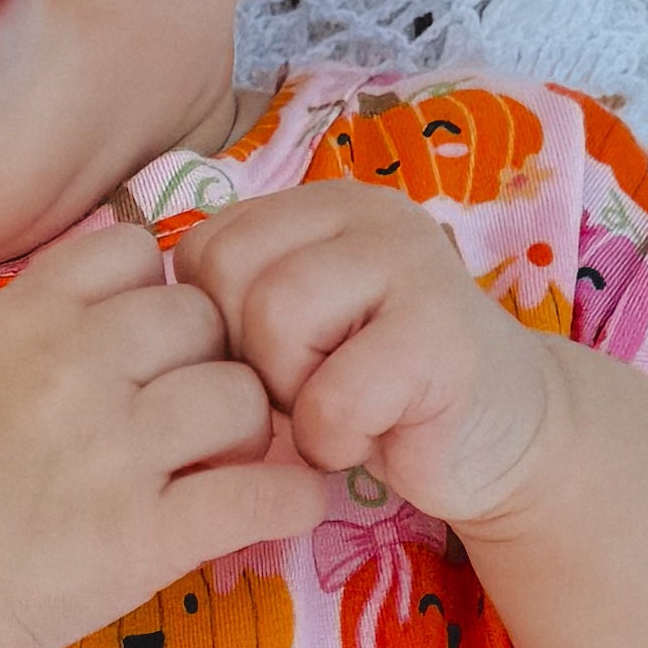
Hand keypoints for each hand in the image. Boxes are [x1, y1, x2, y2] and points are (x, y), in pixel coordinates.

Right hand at [0, 204, 337, 647]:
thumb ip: (61, 309)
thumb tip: (163, 280)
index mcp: (27, 315)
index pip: (140, 252)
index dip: (156, 297)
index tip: (146, 348)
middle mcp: (70, 366)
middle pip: (205, 320)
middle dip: (206, 364)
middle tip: (185, 418)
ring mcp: (110, 451)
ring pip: (244, 397)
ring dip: (246, 433)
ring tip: (213, 465)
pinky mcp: (144, 535)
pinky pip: (265, 493)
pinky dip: (292, 500)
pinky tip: (283, 506)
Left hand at [169, 180, 563, 529]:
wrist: (499, 439)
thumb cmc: (378, 393)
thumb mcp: (296, 333)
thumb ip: (236, 300)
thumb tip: (148, 319)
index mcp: (322, 206)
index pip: (204, 246)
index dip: (215, 327)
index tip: (274, 365)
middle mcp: (368, 214)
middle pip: (228, 271)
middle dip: (248, 357)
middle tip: (308, 390)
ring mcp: (412, 263)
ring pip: (275, 317)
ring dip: (292, 396)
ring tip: (340, 409)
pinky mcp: (442, 335)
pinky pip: (333, 397)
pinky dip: (337, 441)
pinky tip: (375, 438)